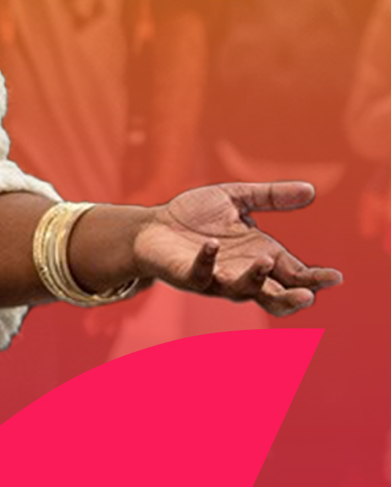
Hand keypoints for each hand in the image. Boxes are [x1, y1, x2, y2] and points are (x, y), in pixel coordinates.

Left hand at [131, 181, 342, 315]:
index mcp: (260, 256)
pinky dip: (207, 260)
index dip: (314, 279)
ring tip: (266, 261)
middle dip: (292, 297)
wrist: (151, 226)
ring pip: (242, 290)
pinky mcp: (189, 276)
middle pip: (275, 296)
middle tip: (309, 295)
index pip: (294, 274)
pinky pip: (201, 274)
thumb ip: (271, 196)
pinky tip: (212, 245)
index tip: (335, 277)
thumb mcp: (236, 199)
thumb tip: (311, 189)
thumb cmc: (194, 217)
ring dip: (255, 278)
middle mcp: (242, 273)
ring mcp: (216, 278)